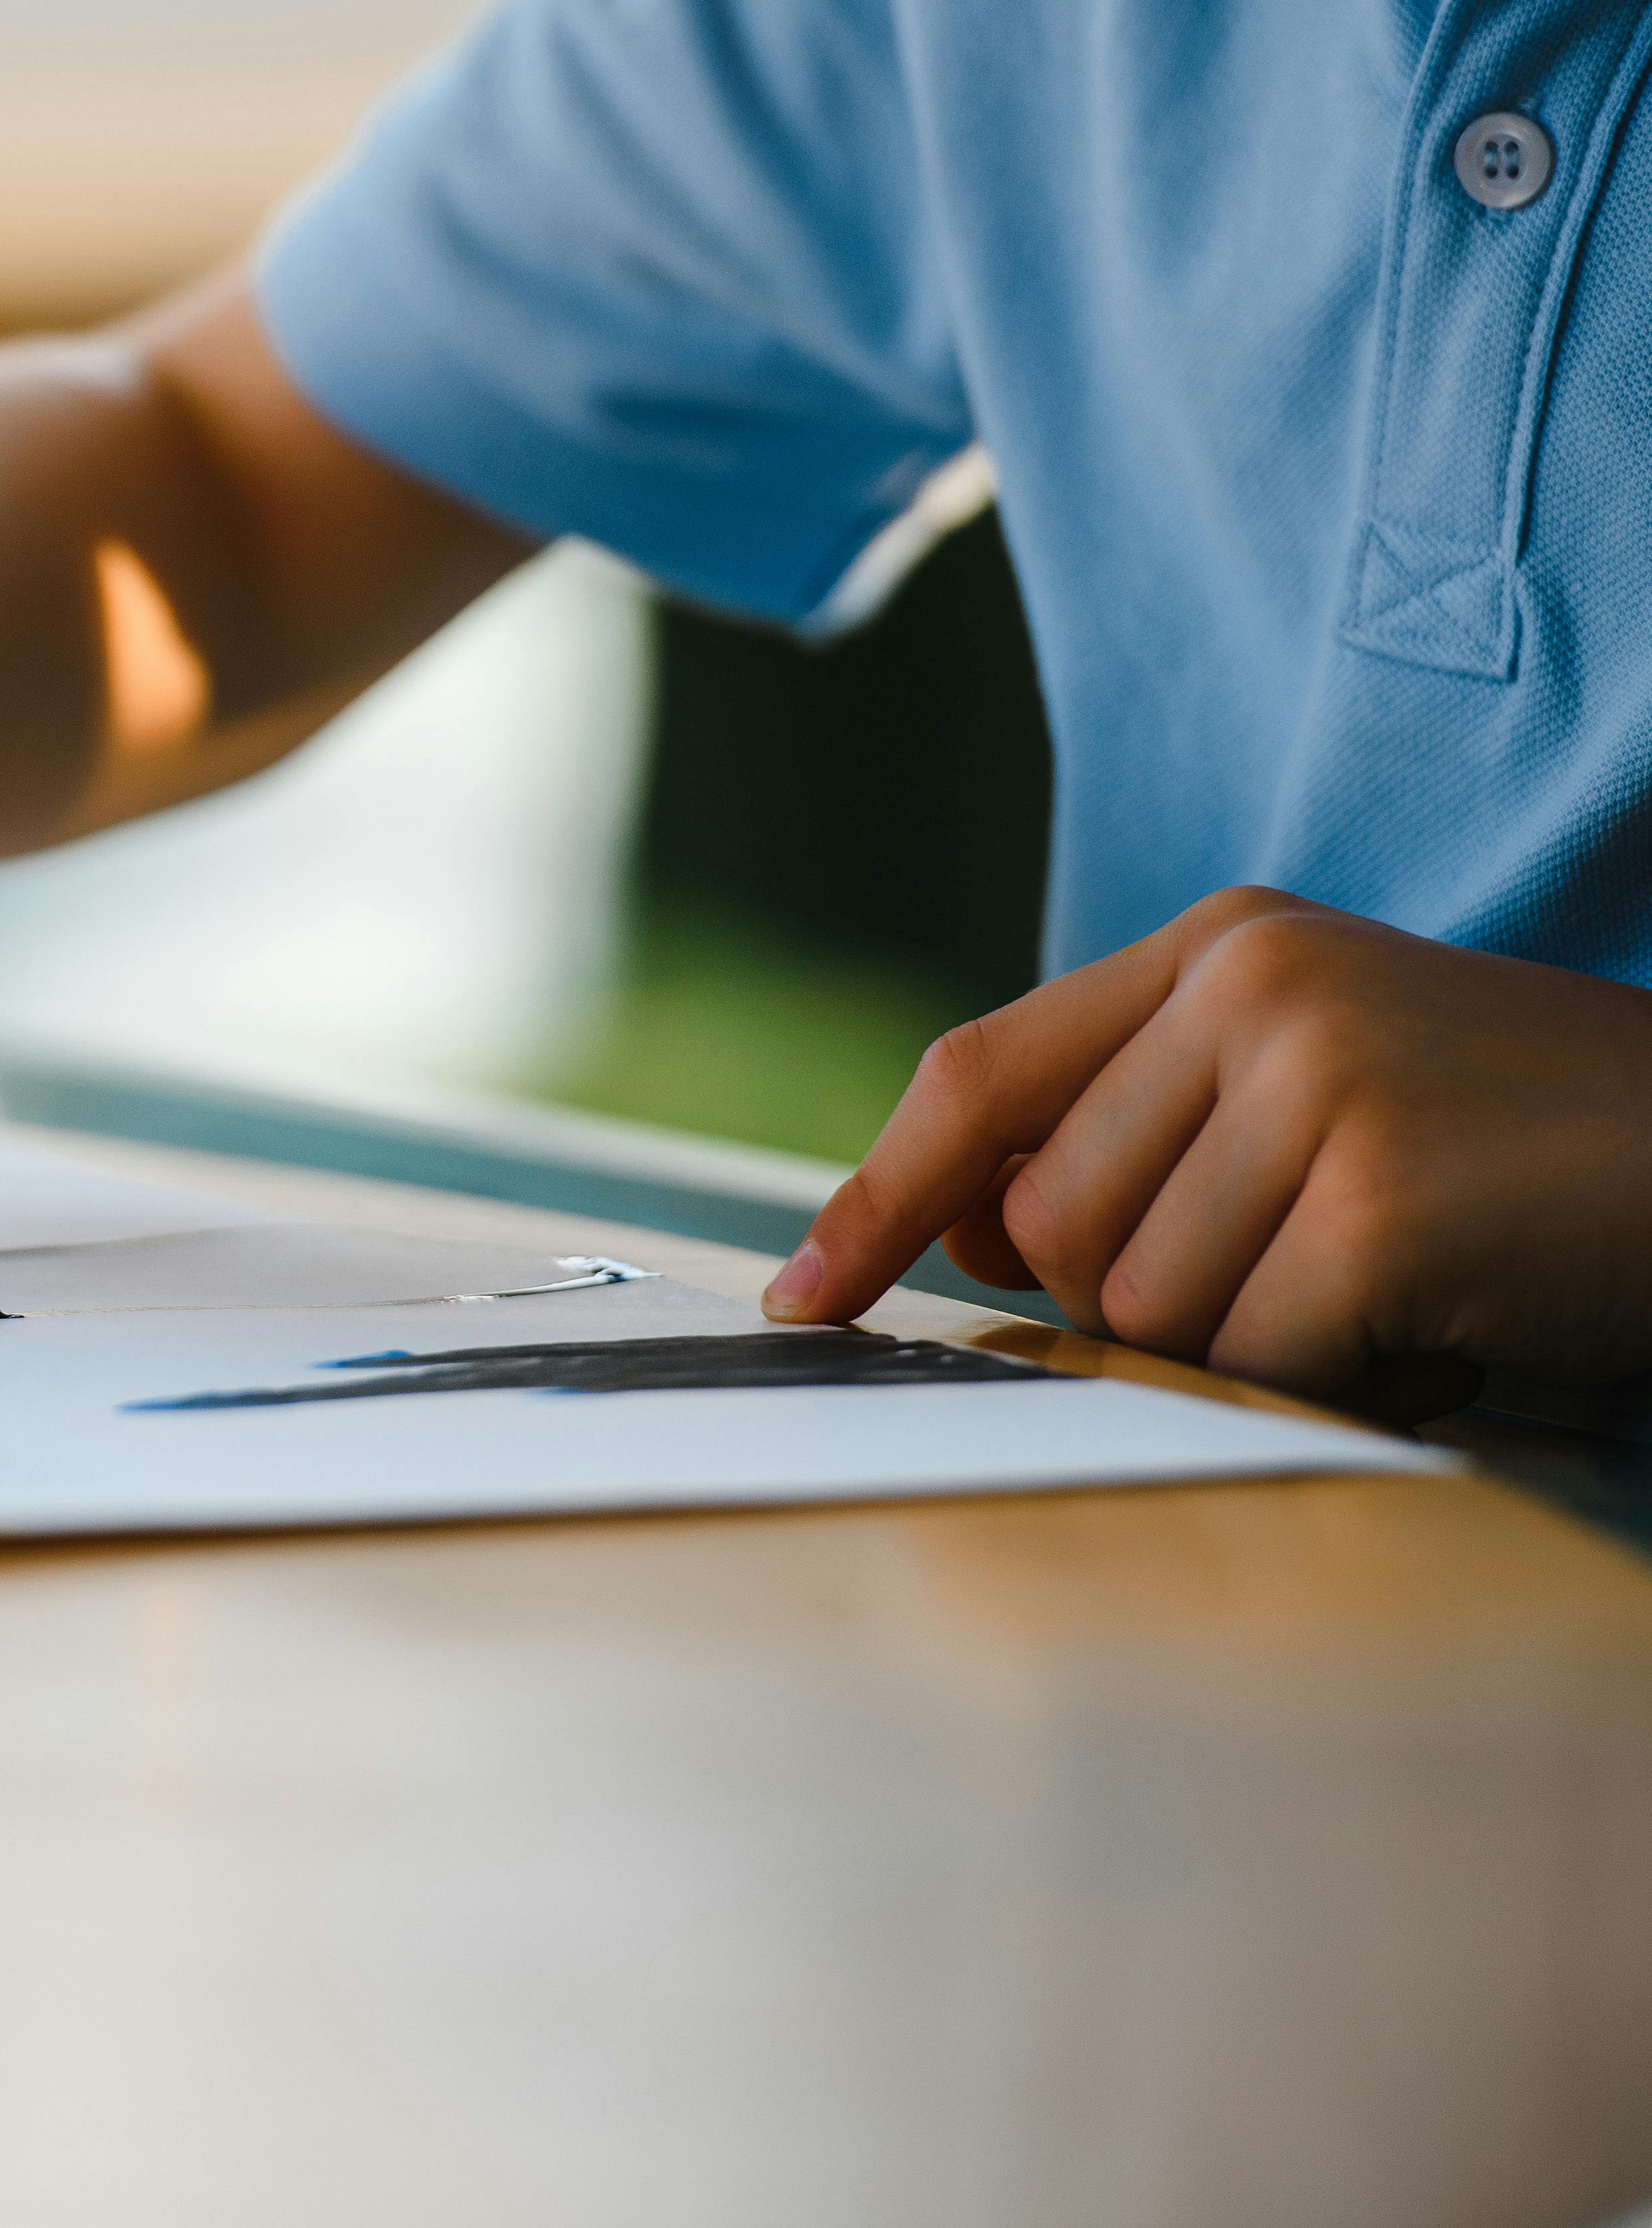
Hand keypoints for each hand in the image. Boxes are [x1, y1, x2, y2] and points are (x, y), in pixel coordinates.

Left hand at [761, 886, 1651, 1416]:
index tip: (803, 1294)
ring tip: (1398, 1283)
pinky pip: (1257, 1358)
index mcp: (1219, 946)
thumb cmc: (1520, 1152)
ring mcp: (1314, 1079)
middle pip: (1047, 1225)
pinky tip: (1439, 1321)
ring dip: (1262, 1342)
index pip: (979, 1074)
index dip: (877, 1194)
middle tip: (1319, 1267)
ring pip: (1143, 1306)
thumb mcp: (1313, 1091)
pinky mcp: (1376, 1194)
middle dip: (1157, 1297)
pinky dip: (1342, 1378)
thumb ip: (1135, 1139)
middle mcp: (1249, 986)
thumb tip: (955, 1239)